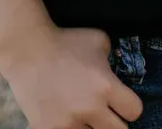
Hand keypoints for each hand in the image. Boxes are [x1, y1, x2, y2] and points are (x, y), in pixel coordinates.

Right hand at [0, 24, 143, 127]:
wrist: (27, 49)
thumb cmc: (66, 41)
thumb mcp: (99, 41)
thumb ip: (113, 60)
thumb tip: (118, 75)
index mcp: (105, 86)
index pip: (134, 111)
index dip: (130, 106)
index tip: (121, 102)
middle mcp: (90, 108)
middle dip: (114, 121)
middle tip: (105, 112)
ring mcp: (68, 123)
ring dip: (91, 126)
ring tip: (83, 112)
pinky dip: (70, 128)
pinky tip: (67, 118)